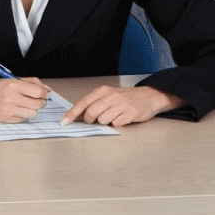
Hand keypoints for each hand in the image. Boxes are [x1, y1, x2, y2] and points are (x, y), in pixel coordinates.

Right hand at [0, 77, 49, 122]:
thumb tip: (47, 90)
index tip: (45, 94)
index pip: (38, 92)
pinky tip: (17, 110)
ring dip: (33, 110)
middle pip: (38, 104)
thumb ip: (29, 82)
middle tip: (37, 100)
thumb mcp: (9, 79)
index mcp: (11, 84)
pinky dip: (23, 115)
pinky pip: (23, 119)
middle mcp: (9, 97)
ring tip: (26, 105)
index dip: (45, 93)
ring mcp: (6, 109)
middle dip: (41, 102)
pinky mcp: (4, 119)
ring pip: (33, 113)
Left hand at [62, 84, 181, 126]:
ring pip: (103, 120)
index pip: (82, 103)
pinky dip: (116, 123)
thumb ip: (92, 104)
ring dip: (105, 122)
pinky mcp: (132, 113)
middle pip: (91, 113)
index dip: (72, 114)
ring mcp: (122, 104)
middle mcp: (111, 96)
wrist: (149, 96)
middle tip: (93, 120)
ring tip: (112, 116)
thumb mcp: (107, 96)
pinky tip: (122, 118)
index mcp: (102, 90)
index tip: (64, 122)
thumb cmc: (124, 97)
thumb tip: (75, 116)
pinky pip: (116, 124)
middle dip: (89, 120)